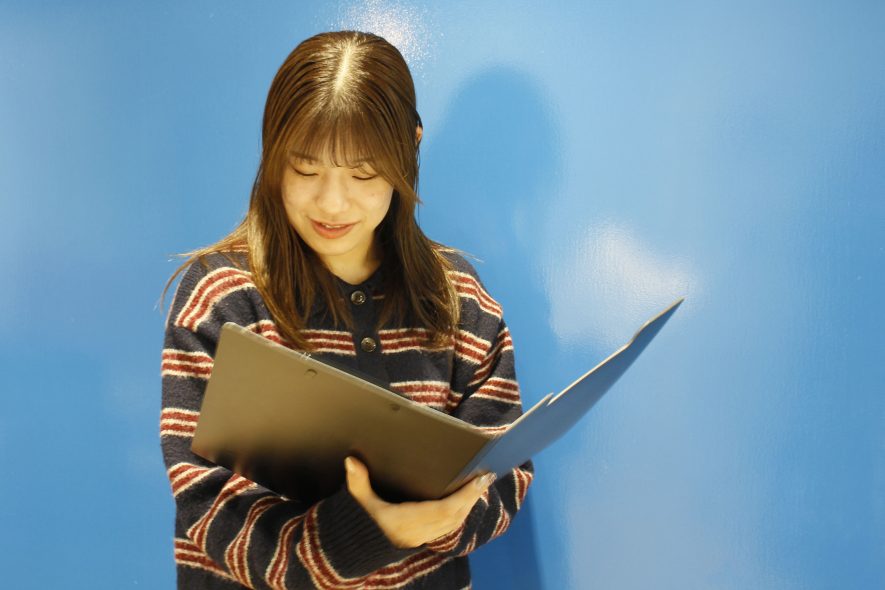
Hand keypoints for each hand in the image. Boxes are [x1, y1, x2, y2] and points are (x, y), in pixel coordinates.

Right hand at [344, 456, 495, 548]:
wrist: (357, 550)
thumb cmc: (360, 522)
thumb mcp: (358, 501)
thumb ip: (357, 481)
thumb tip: (351, 460)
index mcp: (406, 522)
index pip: (444, 509)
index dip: (465, 495)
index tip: (479, 479)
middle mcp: (418, 531)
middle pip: (455, 515)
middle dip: (473, 496)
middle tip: (487, 476)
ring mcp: (422, 537)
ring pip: (455, 521)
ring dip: (470, 503)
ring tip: (481, 484)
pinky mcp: (424, 538)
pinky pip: (449, 526)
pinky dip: (462, 512)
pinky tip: (468, 499)